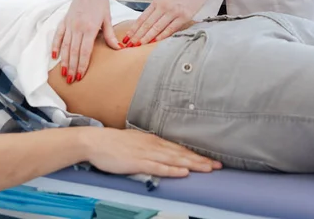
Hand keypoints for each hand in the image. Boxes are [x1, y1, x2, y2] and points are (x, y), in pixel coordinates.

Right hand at [52, 0, 120, 83]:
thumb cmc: (100, 2)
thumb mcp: (107, 18)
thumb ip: (109, 35)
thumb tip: (118, 48)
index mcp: (90, 28)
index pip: (84, 51)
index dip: (82, 65)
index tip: (80, 76)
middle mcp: (77, 27)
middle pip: (73, 52)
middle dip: (72, 67)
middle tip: (71, 80)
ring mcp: (69, 24)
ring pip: (65, 46)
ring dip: (64, 61)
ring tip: (63, 74)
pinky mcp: (64, 20)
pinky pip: (58, 35)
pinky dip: (55, 46)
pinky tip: (54, 56)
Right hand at [85, 128, 221, 177]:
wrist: (95, 141)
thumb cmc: (113, 143)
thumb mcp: (135, 141)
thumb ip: (148, 146)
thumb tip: (160, 151)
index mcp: (152, 140)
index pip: (178, 149)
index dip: (195, 155)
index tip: (209, 160)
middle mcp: (153, 145)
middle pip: (180, 154)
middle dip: (200, 160)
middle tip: (218, 166)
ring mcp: (146, 154)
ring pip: (174, 160)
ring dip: (192, 165)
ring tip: (207, 169)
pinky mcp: (137, 162)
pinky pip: (158, 167)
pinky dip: (172, 170)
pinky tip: (183, 173)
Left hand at [124, 0, 213, 45]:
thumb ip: (158, 8)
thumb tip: (149, 21)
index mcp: (157, 1)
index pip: (142, 17)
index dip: (134, 28)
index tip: (128, 36)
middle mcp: (163, 6)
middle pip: (147, 24)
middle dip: (138, 35)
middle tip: (130, 44)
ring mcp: (173, 11)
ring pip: (156, 27)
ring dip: (147, 37)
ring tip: (139, 45)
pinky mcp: (184, 16)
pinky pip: (170, 29)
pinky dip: (162, 36)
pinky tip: (155, 41)